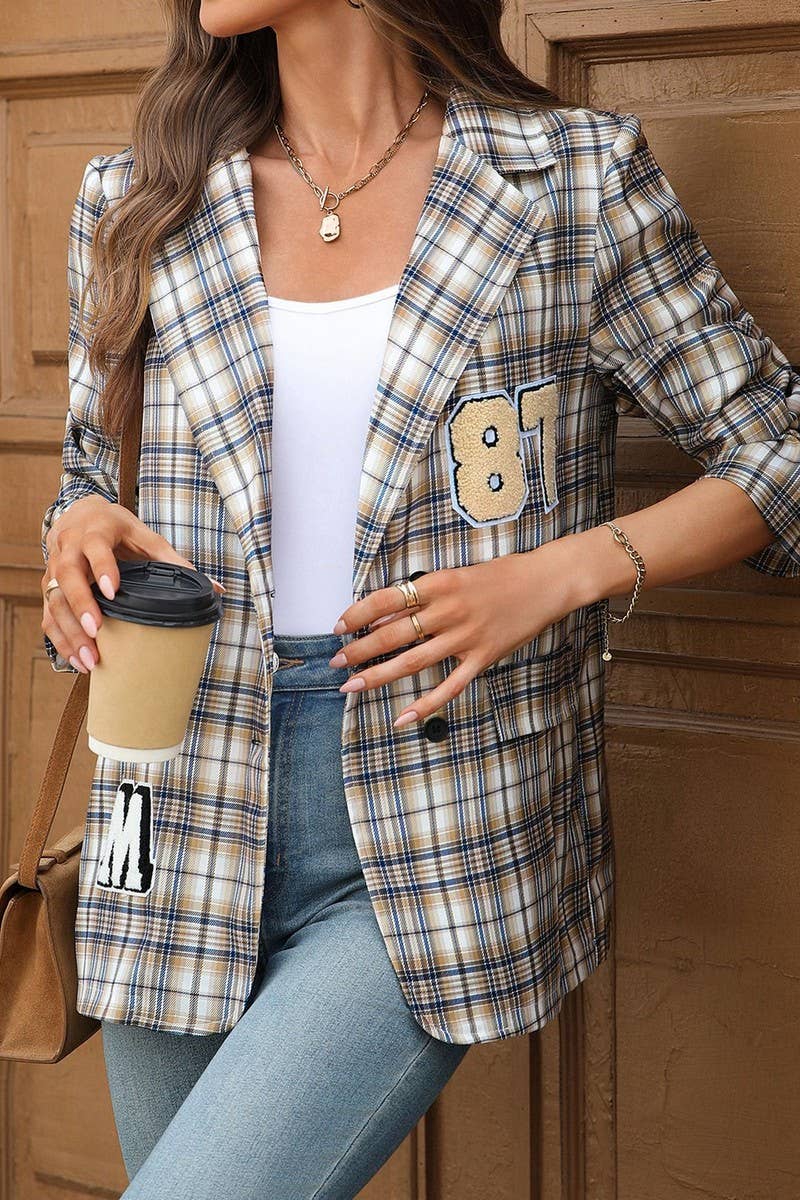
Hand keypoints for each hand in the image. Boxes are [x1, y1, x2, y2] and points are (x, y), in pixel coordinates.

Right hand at [41, 495, 225, 673]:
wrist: (81, 515)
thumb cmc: (118, 530)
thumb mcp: (147, 538)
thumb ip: (176, 562)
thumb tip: (216, 589)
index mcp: (96, 531)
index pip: (95, 547)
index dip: (103, 567)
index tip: (113, 591)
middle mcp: (69, 547)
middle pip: (67, 575)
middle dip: (80, 605)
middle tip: (95, 631)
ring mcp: (54, 567)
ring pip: (54, 600)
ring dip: (70, 632)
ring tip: (89, 659)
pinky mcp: (48, 587)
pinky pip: (49, 616)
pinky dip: (60, 640)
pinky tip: (76, 661)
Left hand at [329, 543, 578, 727]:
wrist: (546, 582)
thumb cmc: (500, 575)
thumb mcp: (456, 575)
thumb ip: (424, 596)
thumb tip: (385, 616)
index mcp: (439, 584)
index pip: (386, 600)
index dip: (357, 614)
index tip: (338, 627)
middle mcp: (448, 610)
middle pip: (393, 634)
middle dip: (359, 650)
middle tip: (335, 663)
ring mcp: (466, 637)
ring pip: (413, 662)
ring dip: (378, 675)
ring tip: (352, 685)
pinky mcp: (483, 657)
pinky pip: (449, 687)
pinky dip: (424, 705)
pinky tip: (401, 717)